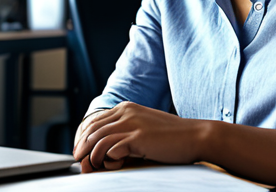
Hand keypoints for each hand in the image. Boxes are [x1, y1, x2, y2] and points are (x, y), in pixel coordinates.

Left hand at [72, 101, 204, 172]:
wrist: (195, 136)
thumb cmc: (172, 137)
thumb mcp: (144, 129)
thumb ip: (125, 135)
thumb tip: (105, 153)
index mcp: (126, 107)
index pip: (94, 121)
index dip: (83, 138)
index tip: (80, 152)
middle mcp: (126, 112)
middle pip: (92, 130)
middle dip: (82, 147)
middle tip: (80, 162)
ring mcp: (132, 124)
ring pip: (98, 140)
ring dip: (92, 156)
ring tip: (93, 167)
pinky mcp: (138, 138)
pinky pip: (111, 149)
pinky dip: (107, 159)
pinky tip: (113, 164)